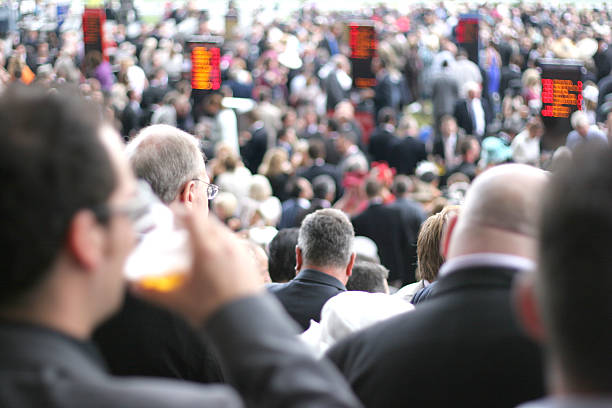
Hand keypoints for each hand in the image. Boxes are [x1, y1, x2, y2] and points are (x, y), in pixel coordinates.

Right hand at [132, 206, 261, 326]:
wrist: (246, 324)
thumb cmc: (212, 312)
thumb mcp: (179, 302)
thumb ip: (154, 293)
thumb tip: (135, 288)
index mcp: (206, 249)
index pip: (191, 217)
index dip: (179, 211)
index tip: (170, 214)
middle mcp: (225, 244)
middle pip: (207, 221)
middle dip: (192, 222)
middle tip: (180, 231)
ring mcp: (239, 250)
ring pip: (221, 230)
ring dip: (208, 231)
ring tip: (196, 244)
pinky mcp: (249, 259)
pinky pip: (232, 242)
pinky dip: (221, 242)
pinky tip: (215, 258)